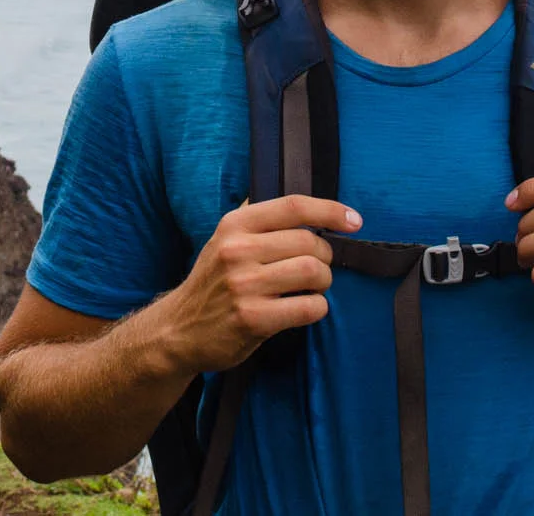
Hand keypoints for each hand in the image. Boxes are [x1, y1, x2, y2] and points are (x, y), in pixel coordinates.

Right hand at [158, 195, 361, 375]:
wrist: (179, 330)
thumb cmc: (212, 283)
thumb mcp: (223, 240)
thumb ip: (256, 219)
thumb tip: (302, 205)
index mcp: (234, 225)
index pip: (293, 206)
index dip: (330, 210)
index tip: (354, 220)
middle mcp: (237, 250)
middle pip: (310, 242)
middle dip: (325, 258)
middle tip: (316, 269)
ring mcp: (244, 285)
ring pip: (314, 272)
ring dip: (323, 283)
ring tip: (311, 289)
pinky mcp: (253, 318)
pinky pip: (310, 307)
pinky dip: (317, 308)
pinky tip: (304, 308)